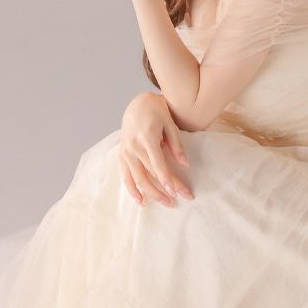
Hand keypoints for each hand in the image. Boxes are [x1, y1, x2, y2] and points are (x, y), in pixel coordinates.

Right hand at [118, 92, 194, 207]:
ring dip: (151, 194)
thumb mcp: (170, 124)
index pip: (157, 164)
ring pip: (137, 179)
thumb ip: (177, 144)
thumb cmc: (157, 112)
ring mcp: (126, 152)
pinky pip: (126, 176)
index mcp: (147, 137)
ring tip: (165, 203)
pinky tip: (142, 201)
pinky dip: (133, 190)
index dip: (167, 179)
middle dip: (163, 190)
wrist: (138, 104)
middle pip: (149, 174)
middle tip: (177, 202)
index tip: (177, 192)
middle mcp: (134, 146)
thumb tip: (185, 164)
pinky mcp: (122, 155)